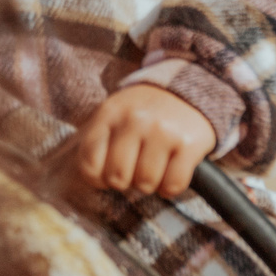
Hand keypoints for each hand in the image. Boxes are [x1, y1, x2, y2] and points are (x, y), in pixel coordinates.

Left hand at [74, 83, 218, 197]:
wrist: (186, 89)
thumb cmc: (144, 112)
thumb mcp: (114, 114)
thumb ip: (96, 141)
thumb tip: (87, 177)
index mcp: (109, 113)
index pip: (89, 164)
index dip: (98, 178)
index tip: (108, 172)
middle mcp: (134, 120)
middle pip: (117, 177)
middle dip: (125, 181)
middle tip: (134, 169)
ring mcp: (162, 131)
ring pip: (145, 184)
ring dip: (150, 183)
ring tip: (154, 167)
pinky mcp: (188, 144)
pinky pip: (173, 185)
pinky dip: (171, 186)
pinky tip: (171, 170)